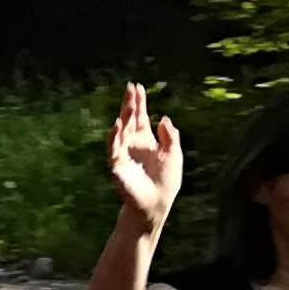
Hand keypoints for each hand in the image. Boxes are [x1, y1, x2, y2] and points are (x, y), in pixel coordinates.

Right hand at [106, 82, 183, 225]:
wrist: (157, 202)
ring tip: (128, 103)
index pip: (141, 117)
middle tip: (130, 87)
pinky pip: (114, 148)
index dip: (140, 102)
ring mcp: (123, 152)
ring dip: (123, 116)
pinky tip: (118, 124)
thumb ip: (170, 136)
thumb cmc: (166, 180)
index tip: (138, 86)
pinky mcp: (117, 165)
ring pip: (121, 130)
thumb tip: (164, 118)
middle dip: (129, 103)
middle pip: (129, 119)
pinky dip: (114, 135)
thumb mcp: (174, 154)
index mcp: (146, 139)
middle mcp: (133, 143)